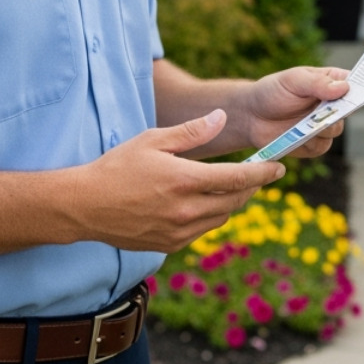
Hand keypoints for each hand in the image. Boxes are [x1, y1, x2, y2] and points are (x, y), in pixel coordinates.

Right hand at [75, 109, 285, 251]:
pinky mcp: (170, 245)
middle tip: (259, 174)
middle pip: (234, 201)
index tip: (278, 167)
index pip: (237, 178)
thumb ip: (192, 132)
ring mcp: (178, 231)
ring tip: (233, 186)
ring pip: (221, 218)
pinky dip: (211, 216)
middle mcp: (185, 210)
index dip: (262, 173)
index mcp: (184, 180)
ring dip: (232, 202)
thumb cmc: (117, 166)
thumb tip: (222, 118)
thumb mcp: (153, 140)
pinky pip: (202, 230)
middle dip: (251, 187)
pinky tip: (205, 202)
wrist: (85, 206)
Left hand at [240, 66, 350, 157]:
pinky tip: (295, 135)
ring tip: (301, 122)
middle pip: (349, 109)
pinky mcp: (315, 144)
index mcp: (330, 81)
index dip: (362, 86)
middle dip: (338, 111)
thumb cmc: (272, 91)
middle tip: (322, 110)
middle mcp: (332, 103)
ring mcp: (324, 124)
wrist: (251, 117)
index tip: (361, 90)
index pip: (355, 82)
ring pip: (336, 130)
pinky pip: (321, 146)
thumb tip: (345, 87)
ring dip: (321, 128)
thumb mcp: (294, 80)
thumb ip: (318, 83)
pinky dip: (309, 142)